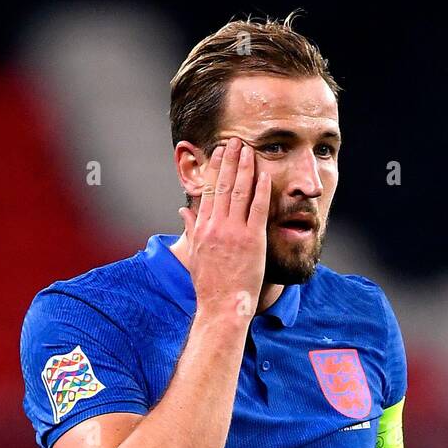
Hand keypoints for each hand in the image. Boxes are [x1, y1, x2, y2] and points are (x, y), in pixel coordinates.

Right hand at [177, 136, 270, 320]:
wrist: (222, 307)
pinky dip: (262, 190)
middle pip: (224, 185)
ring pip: (240, 192)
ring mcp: (234, 232)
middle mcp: (216, 226)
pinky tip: (265, 174)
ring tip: (249, 149)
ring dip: (245, 167)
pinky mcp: (252, 240)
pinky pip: (258, 209)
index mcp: (202, 228)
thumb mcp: (195, 256)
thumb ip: (190, 230)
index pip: (209, 190)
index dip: (216, 168)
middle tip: (236, 140)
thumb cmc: (209, 286)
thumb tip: (182, 212)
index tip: (220, 152)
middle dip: (230, 160)